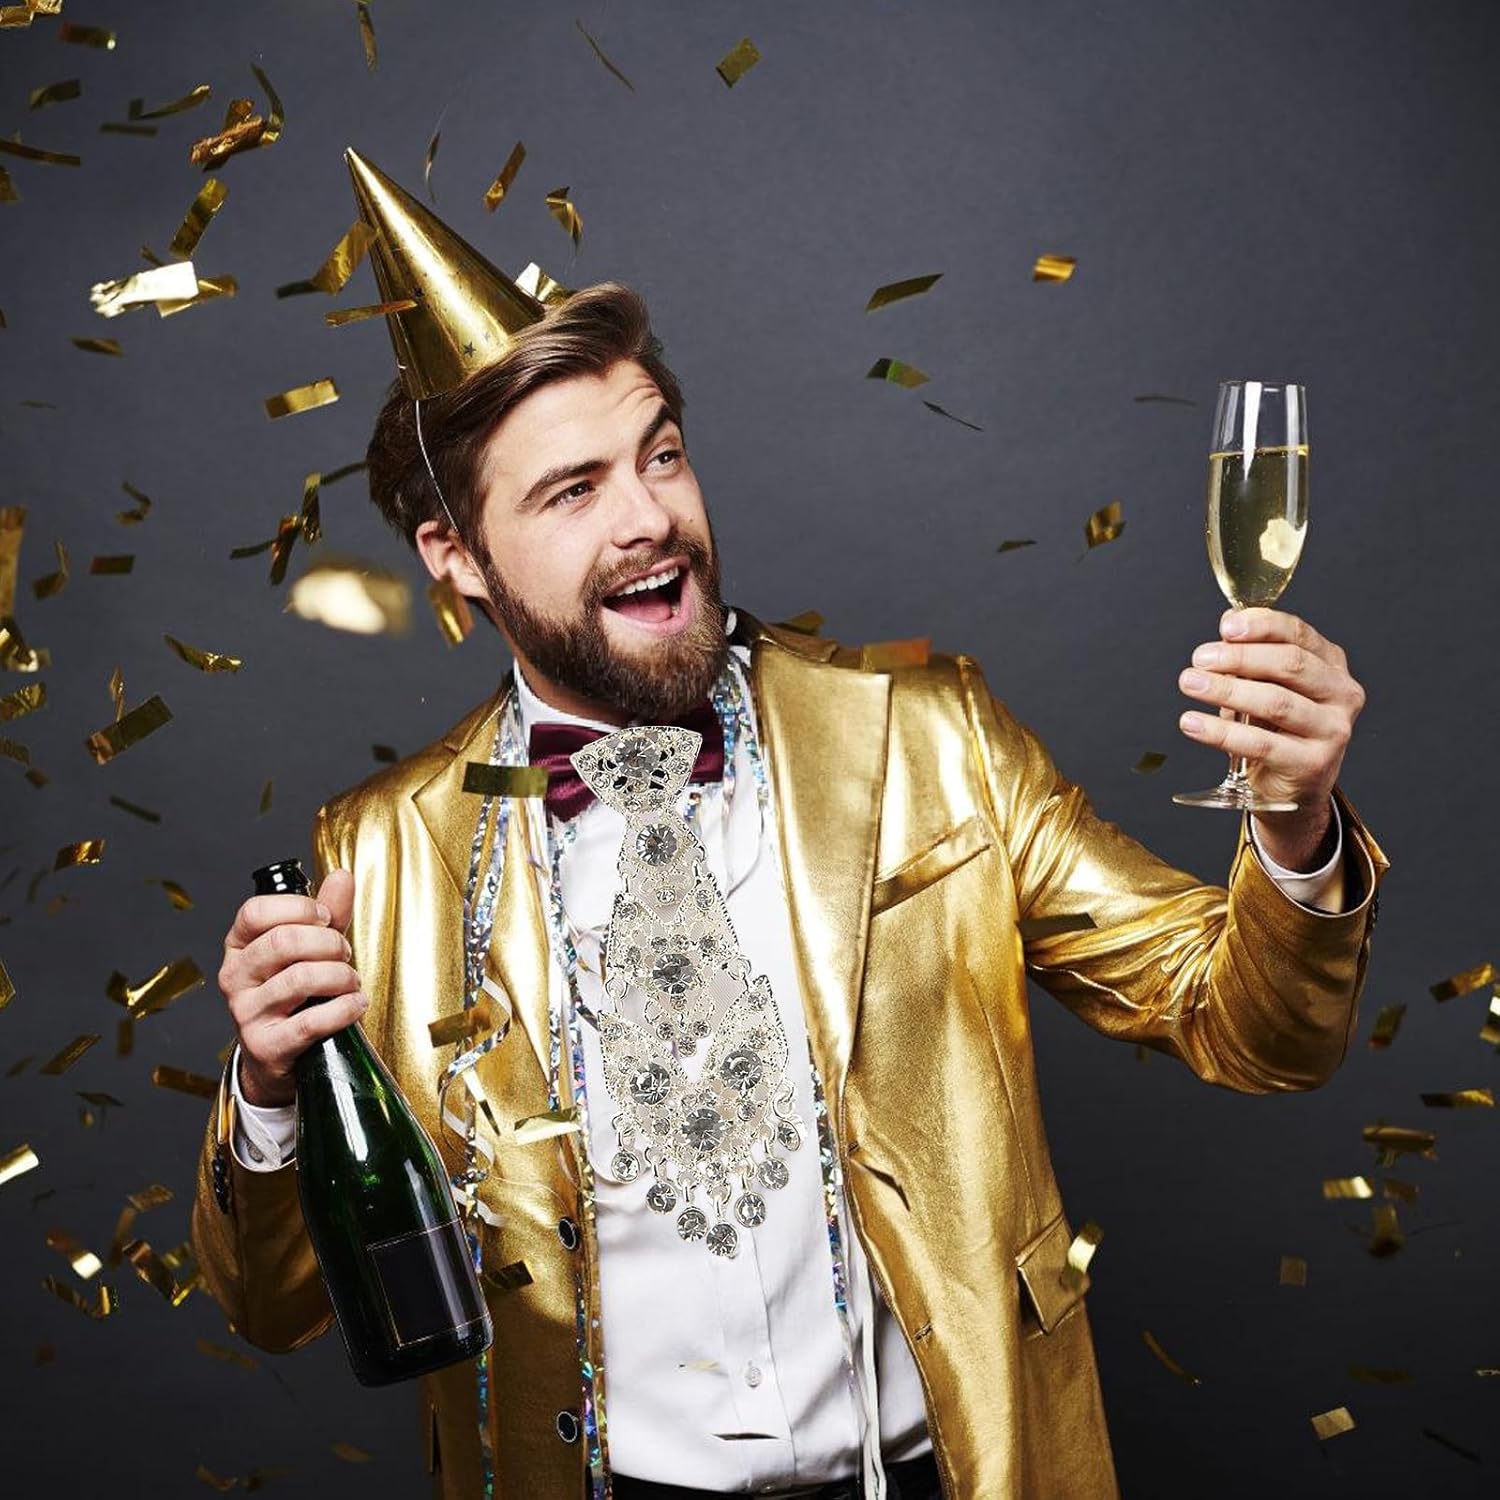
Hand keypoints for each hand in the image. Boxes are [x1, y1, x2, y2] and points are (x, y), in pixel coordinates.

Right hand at [217, 869, 363, 1106]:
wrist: (280, 1055)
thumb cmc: (297, 994)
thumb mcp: (310, 948)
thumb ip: (327, 913)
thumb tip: (342, 876)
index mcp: (239, 945)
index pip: (255, 912)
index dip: (299, 909)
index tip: (326, 918)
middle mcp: (234, 977)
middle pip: (283, 942)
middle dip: (329, 943)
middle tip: (345, 954)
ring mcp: (245, 1012)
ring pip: (300, 979)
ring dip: (341, 977)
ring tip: (351, 982)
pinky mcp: (265, 1045)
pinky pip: (310, 1022)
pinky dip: (344, 1009)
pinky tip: (356, 1004)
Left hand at [1178, 608, 1365, 866]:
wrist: (1293, 788)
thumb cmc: (1278, 729)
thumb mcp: (1267, 686)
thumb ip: (1252, 656)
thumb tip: (1227, 626)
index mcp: (1331, 665)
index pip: (1299, 634)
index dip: (1262, 625)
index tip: (1225, 628)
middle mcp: (1341, 694)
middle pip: (1290, 664)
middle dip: (1239, 657)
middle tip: (1200, 659)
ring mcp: (1333, 730)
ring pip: (1276, 702)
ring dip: (1226, 690)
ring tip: (1189, 683)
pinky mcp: (1313, 764)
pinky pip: (1261, 743)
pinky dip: (1220, 732)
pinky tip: (1191, 723)